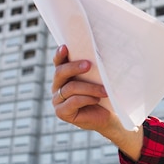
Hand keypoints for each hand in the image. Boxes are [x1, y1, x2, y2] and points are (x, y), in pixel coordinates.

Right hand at [51, 45, 143, 159]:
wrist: (106, 115)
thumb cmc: (101, 94)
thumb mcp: (96, 79)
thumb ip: (91, 69)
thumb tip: (96, 54)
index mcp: (63, 76)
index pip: (58, 62)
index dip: (60, 55)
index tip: (65, 47)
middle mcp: (57, 86)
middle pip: (60, 73)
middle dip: (74, 67)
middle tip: (89, 65)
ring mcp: (57, 100)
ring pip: (70, 88)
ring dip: (90, 88)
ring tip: (104, 90)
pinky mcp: (61, 112)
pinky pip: (73, 101)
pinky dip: (87, 99)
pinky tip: (97, 99)